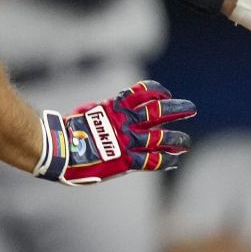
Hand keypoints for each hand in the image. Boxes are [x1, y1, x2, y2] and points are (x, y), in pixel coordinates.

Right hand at [37, 80, 193, 184]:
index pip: (142, 92)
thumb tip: (111, 109)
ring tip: (187, 142)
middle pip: (158, 112)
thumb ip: (105, 111)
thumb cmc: (68, 131)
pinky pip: (151, 160)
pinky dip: (164, 160)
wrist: (59, 149)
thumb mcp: (89, 112)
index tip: (165, 94)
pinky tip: (174, 160)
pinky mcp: (125, 160)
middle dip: (176, 109)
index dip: (157, 92)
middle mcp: (125, 121)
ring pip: (160, 137)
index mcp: (115, 106)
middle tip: (190, 108)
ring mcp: (127, 140)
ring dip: (176, 138)